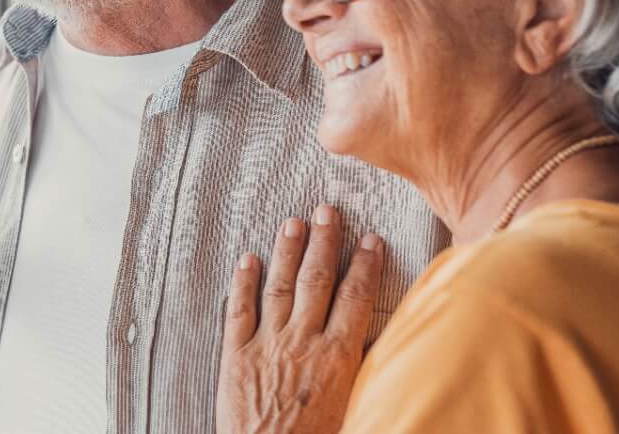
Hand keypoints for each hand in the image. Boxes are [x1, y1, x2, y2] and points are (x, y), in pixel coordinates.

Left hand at [215, 204, 384, 433]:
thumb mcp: (358, 408)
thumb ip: (366, 371)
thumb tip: (383, 340)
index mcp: (338, 357)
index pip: (355, 298)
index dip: (364, 264)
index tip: (370, 238)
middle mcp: (302, 342)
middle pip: (316, 280)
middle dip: (323, 242)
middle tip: (326, 210)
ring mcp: (266, 345)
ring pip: (278, 286)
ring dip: (286, 251)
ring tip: (292, 222)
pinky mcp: (236, 356)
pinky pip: (238, 311)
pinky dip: (242, 283)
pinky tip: (246, 259)